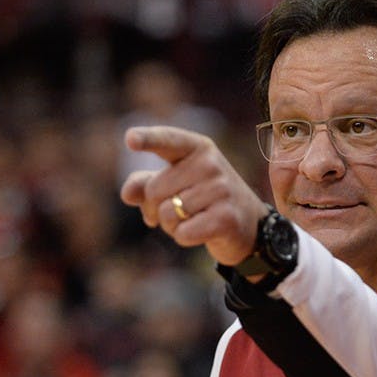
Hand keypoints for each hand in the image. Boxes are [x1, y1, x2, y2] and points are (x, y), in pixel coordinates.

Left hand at [120, 126, 269, 266]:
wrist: (249, 224)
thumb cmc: (204, 199)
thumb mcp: (176, 184)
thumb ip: (146, 184)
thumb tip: (128, 194)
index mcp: (197, 148)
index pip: (168, 140)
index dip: (148, 139)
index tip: (130, 139)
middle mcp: (211, 164)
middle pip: (154, 190)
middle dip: (155, 208)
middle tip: (175, 211)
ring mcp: (221, 190)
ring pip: (167, 214)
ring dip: (171, 225)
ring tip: (192, 219)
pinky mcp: (225, 218)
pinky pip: (182, 233)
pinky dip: (183, 238)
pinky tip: (201, 231)